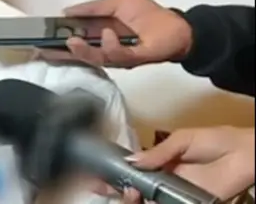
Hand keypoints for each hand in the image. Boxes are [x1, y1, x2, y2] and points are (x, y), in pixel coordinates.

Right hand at [37, 0, 192, 67]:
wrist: (179, 30)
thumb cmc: (148, 14)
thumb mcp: (117, 1)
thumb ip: (92, 7)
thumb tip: (67, 11)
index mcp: (100, 34)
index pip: (74, 38)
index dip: (57, 40)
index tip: (40, 40)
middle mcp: (105, 48)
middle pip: (79, 53)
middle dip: (61, 53)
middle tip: (44, 49)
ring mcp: (119, 55)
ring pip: (95, 58)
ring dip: (82, 51)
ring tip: (71, 41)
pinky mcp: (134, 59)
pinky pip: (118, 56)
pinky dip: (111, 46)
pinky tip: (107, 34)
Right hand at [92, 126, 254, 202]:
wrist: (246, 154)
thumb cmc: (218, 141)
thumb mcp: (183, 139)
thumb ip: (157, 153)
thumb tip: (130, 160)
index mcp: (161, 162)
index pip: (132, 169)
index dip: (114, 172)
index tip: (96, 174)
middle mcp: (164, 179)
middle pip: (134, 188)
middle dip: (115, 188)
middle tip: (103, 185)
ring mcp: (174, 194)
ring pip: (145, 200)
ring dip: (129, 197)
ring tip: (127, 192)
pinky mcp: (186, 203)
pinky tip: (139, 198)